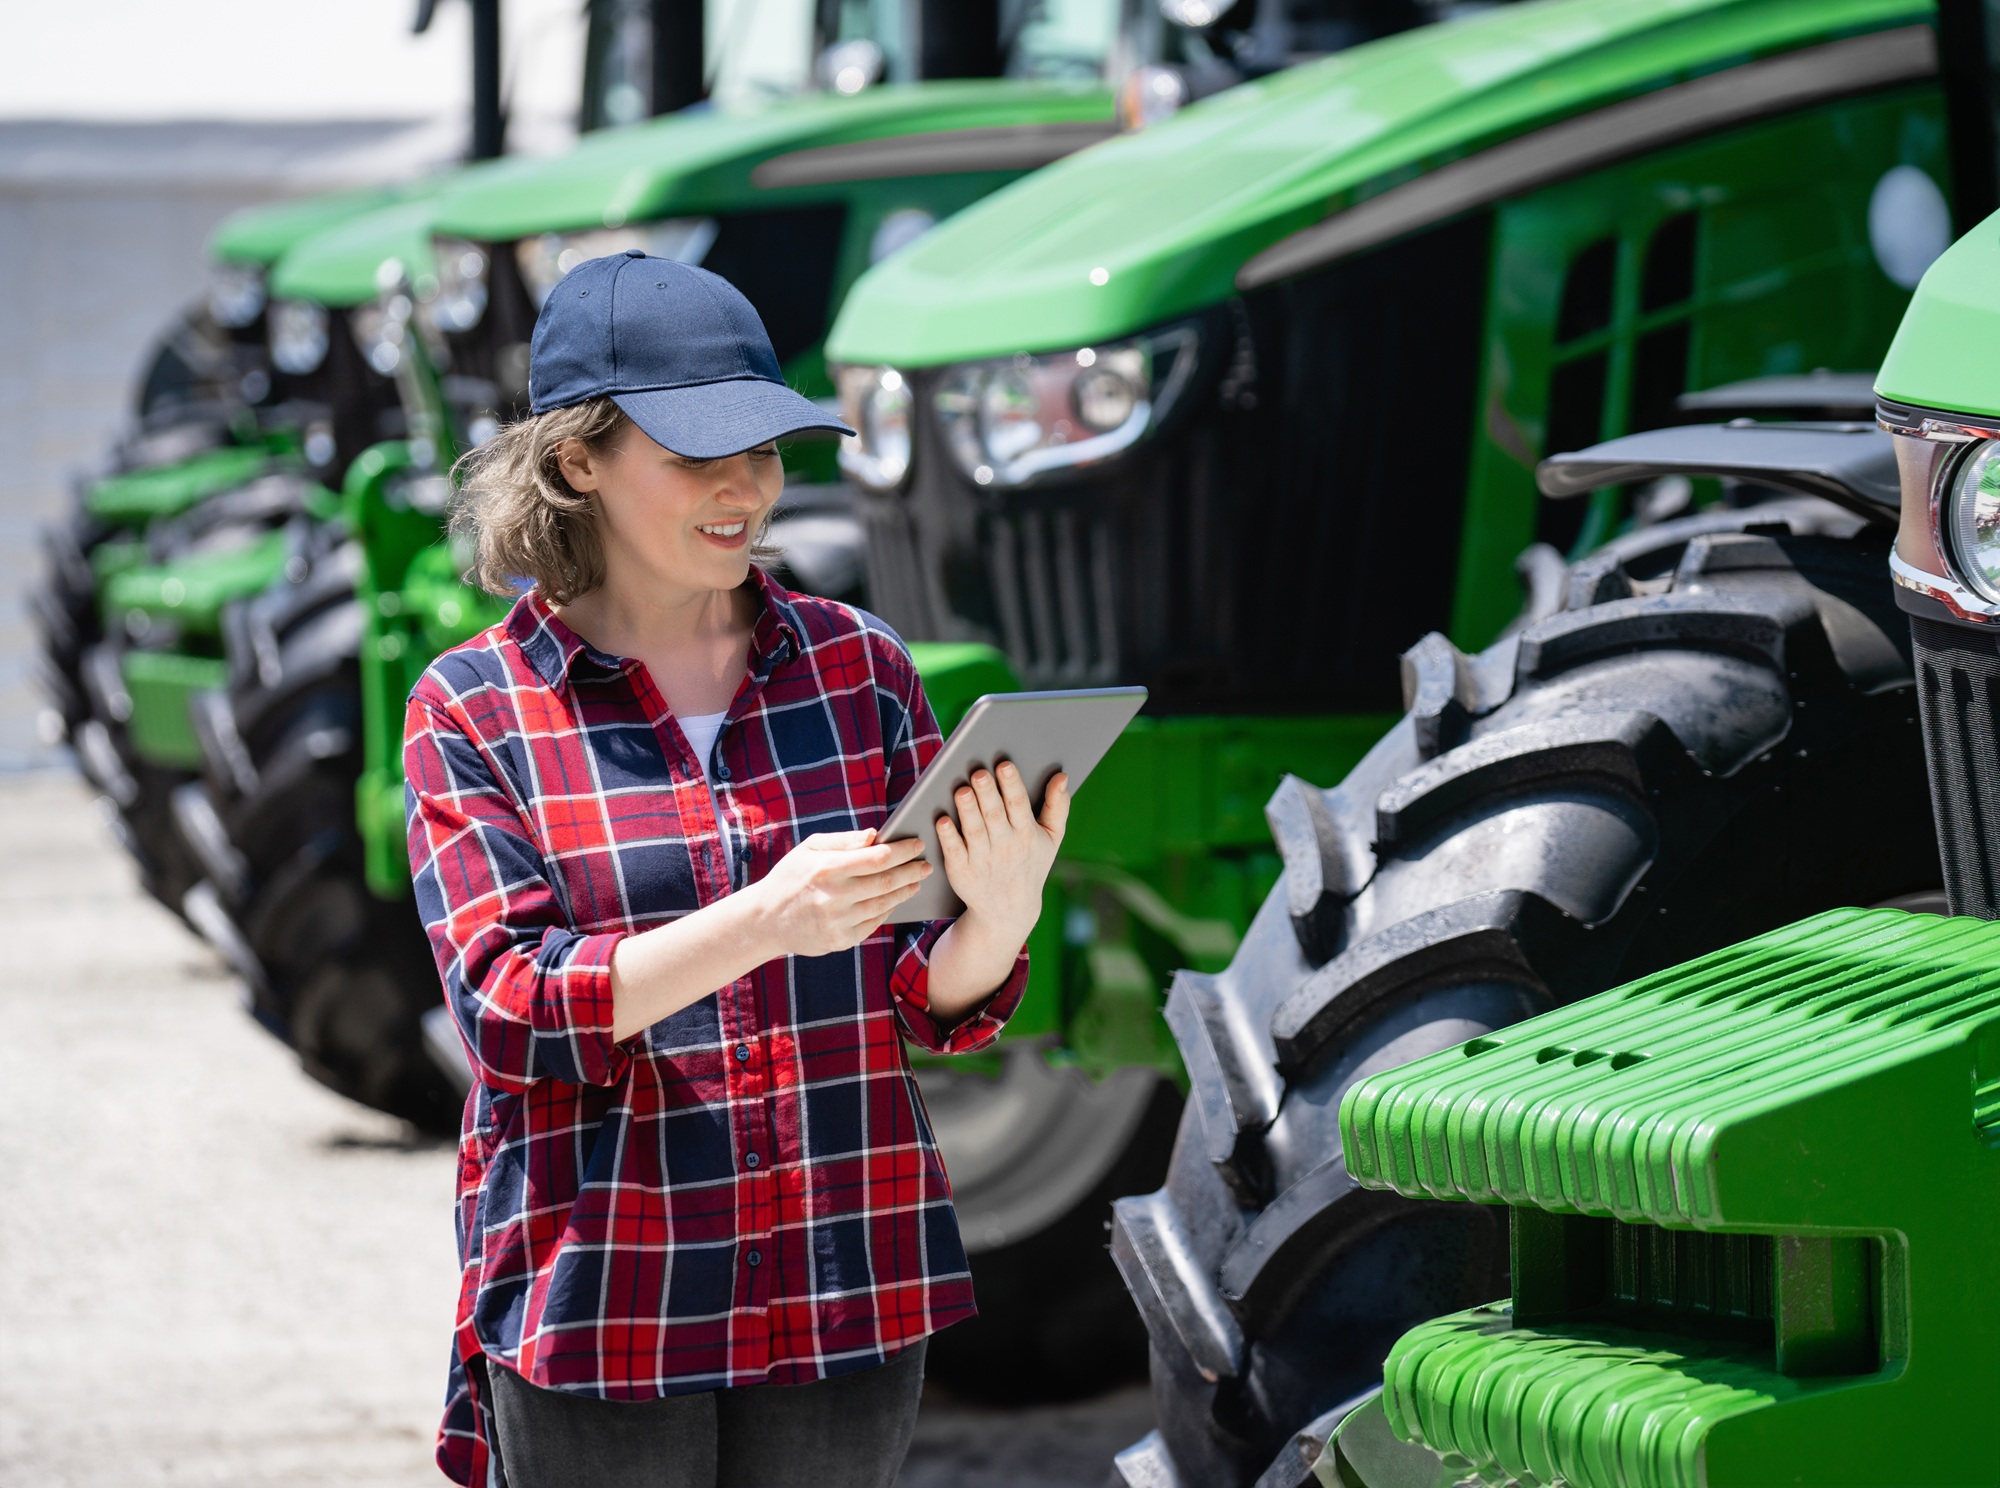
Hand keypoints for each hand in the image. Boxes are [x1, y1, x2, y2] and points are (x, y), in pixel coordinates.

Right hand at [746, 829, 930, 957]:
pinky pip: (874, 923)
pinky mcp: (841, 940)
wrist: (765, 921)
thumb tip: (876, 835)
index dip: (903, 851)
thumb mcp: (809, 849)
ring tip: (915, 882)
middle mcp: (834, 897)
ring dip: (904, 892)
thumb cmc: (790, 877)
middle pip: (886, 882)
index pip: (877, 858)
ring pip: (884, 904)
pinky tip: (894, 900)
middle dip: (911, 872)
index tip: (918, 844)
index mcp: (827, 869)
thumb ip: (844, 841)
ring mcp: (838, 922)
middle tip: (926, 865)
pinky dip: (888, 909)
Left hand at [935, 763, 1068, 945]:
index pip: (1019, 806)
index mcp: (1026, 834)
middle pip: (994, 815)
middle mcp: (1005, 847)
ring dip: (967, 810)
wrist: (1008, 910)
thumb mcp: (1051, 839)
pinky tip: (943, 821)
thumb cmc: (1030, 864)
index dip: (1011, 785)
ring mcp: (982, 860)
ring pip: (974, 830)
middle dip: (987, 793)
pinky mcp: (961, 871)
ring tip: (961, 791)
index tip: (1004, 765)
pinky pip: (954, 851)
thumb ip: (1057, 807)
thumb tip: (1062, 776)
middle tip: (979, 772)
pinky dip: (948, 837)